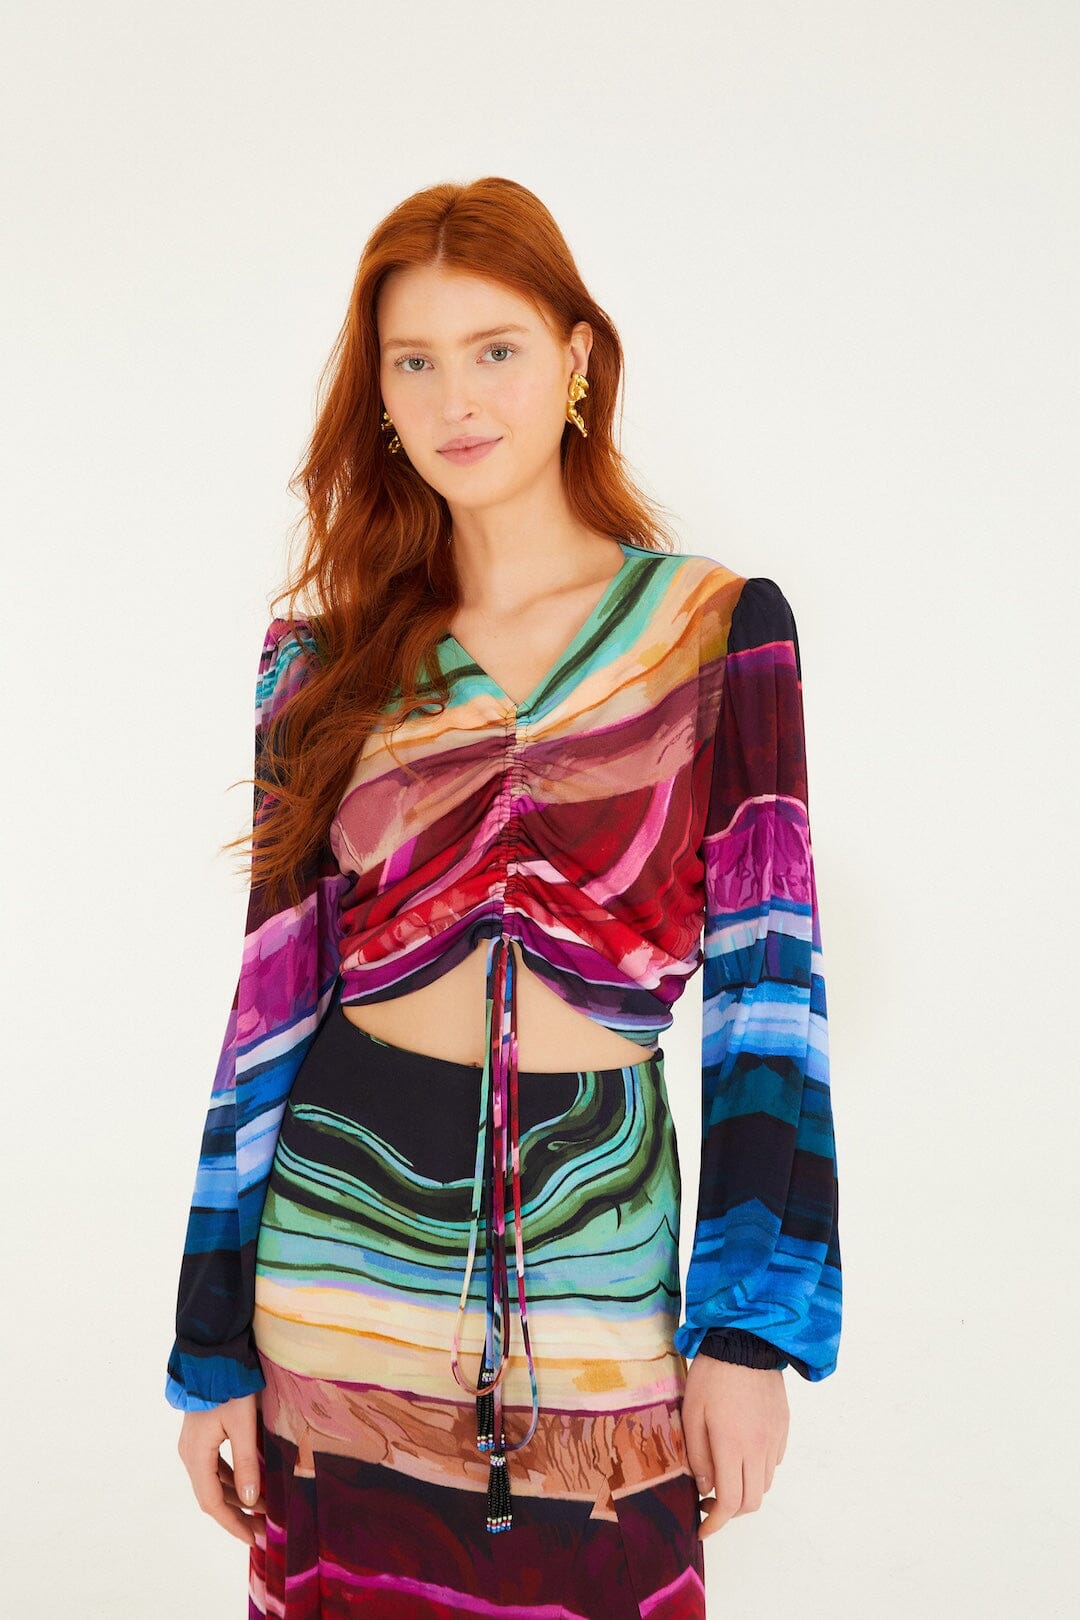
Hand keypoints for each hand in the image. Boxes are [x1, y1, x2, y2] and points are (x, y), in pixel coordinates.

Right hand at [177, 1393, 265, 1545]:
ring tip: (261, 1511)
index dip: (232, 1523)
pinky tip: (250, 1485)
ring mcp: (194, 1445)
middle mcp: (190, 1454)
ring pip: (213, 1482)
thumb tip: (251, 1501)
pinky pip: (215, 1467)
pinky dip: (231, 1480)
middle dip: (237, 1515)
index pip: (212, 1502)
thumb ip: (247, 1464)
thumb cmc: (230, 1387)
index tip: (252, 1539)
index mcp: (196, 1455)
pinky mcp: (201, 1435)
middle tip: (262, 1530)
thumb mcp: (243, 1425)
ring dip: (235, 1498)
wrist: (214, 1355)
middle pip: (212, 1495)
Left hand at [682, 1355, 788, 1539]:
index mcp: (732, 1446)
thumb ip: (697, 1455)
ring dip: (745, 1490)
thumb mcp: (692, 1412)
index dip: (715, 1523)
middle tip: (708, 1502)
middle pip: (751, 1501)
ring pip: (764, 1484)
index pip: (730, 1502)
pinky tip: (741, 1452)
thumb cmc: (713, 1375)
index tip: (701, 1528)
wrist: (746, 1341)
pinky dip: (758, 1470)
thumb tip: (705, 1486)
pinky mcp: (783, 1427)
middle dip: (729, 1512)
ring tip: (724, 1475)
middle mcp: (759, 1449)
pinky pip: (773, 1462)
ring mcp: (774, 1439)